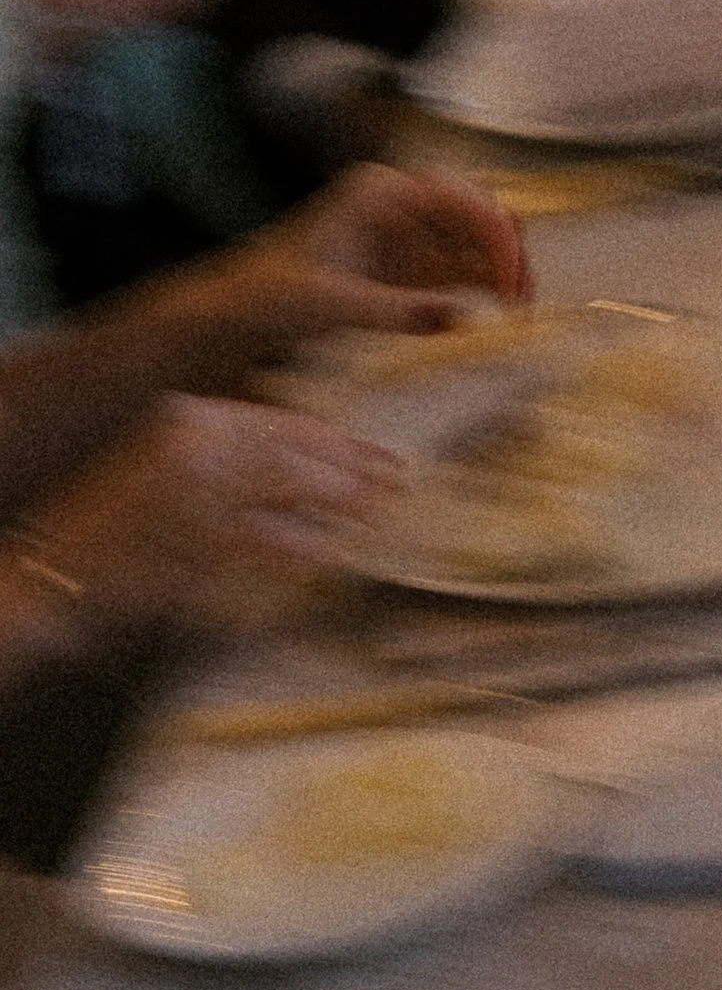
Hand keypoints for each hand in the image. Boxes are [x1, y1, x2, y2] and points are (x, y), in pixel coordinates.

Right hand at [9, 397, 392, 644]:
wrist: (58, 572)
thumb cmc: (117, 527)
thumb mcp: (174, 469)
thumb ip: (234, 462)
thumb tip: (313, 471)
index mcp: (190, 416)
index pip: (278, 422)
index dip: (335, 441)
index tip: (378, 454)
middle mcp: (192, 442)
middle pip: (291, 452)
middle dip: (349, 470)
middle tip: (396, 483)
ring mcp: (190, 488)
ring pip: (285, 491)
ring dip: (335, 506)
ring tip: (375, 517)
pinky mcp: (188, 535)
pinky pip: (261, 539)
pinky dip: (297, 547)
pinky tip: (328, 554)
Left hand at [174, 164, 529, 383]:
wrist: (238, 314)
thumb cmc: (271, 294)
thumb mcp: (329, 303)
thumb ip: (393, 310)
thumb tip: (457, 320)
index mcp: (380, 192)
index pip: (453, 197)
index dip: (491, 230)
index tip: (508, 272)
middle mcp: (401, 205)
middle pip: (473, 216)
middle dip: (505, 251)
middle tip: (523, 296)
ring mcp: (408, 237)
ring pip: (473, 245)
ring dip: (501, 272)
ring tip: (520, 309)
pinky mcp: (409, 268)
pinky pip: (459, 272)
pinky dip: (482, 290)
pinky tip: (499, 313)